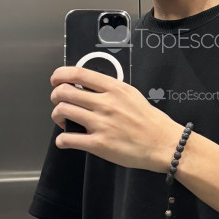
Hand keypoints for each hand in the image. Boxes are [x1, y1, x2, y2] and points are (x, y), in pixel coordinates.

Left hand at [49, 65, 182, 171]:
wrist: (163, 144)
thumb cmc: (150, 121)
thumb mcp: (132, 95)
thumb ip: (111, 90)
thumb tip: (90, 88)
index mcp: (114, 88)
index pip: (78, 73)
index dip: (60, 75)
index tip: (56, 79)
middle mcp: (105, 103)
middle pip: (65, 92)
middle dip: (55, 96)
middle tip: (58, 102)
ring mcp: (101, 124)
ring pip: (62, 111)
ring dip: (57, 116)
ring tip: (63, 121)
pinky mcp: (98, 144)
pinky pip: (68, 139)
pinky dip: (61, 140)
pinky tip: (65, 140)